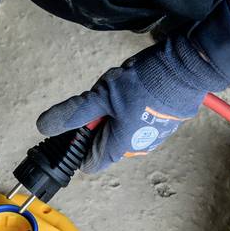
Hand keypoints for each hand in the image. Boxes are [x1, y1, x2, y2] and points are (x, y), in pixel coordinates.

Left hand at [37, 34, 229, 173]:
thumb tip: (43, 127)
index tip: (83, 122)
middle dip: (100, 122)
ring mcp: (154, 136)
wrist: (186, 68)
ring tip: (127, 90)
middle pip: (105, 143)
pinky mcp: (166, 123)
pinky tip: (141, 90)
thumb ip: (73, 114)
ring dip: (118, 113)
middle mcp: (136, 148)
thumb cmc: (143, 84)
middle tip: (107, 98)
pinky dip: (136, 108)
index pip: (88, 162)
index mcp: (117, 147)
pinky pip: (142, 121)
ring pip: (123, 130)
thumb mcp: (100, 96)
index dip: (80, 143)